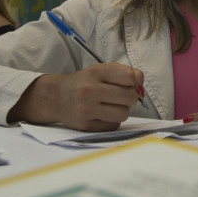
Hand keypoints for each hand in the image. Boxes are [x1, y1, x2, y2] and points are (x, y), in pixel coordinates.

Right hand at [12, 63, 144, 131]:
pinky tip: (102, 114)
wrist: (56, 97)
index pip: (129, 77)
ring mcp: (86, 109)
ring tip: (112, 106)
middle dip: (130, 98)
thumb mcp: (100, 70)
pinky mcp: (85, 125)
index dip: (133, 82)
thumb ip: (124, 72)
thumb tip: (141, 82)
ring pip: (123, 114)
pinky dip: (112, 121)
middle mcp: (89, 90)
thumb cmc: (84, 82)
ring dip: (122, 111)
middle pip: (129, 97)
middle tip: (122, 97)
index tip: (127, 84)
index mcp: (95, 72)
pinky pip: (113, 125)